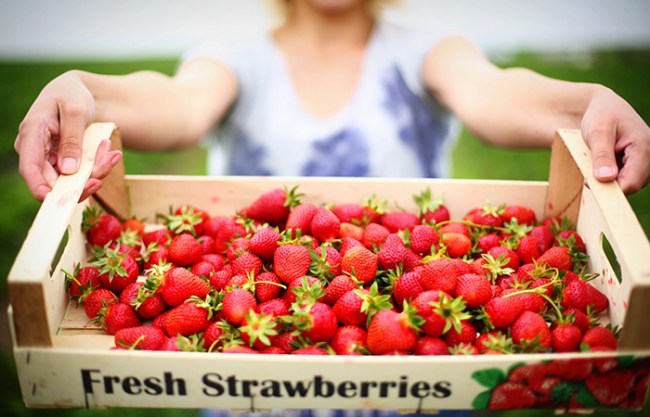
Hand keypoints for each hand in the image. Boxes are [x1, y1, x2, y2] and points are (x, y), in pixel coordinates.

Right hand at [14, 71, 122, 201]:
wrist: (76, 91)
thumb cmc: (72, 94)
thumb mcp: (75, 110)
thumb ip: (72, 140)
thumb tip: (67, 170)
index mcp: (31, 134)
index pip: (29, 169)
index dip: (40, 189)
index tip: (59, 201)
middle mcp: (36, 151)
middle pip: (55, 181)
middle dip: (85, 179)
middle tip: (109, 161)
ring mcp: (49, 159)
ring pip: (71, 181)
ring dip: (96, 170)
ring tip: (112, 152)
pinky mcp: (62, 163)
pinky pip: (81, 174)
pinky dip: (98, 166)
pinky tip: (109, 151)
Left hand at [580, 86, 649, 193]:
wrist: (606, 106)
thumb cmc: (601, 115)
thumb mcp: (597, 133)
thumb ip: (602, 155)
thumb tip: (606, 178)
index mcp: (643, 146)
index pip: (631, 182)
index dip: (610, 189)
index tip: (589, 184)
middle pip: (632, 186)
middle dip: (610, 185)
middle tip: (591, 172)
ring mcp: (648, 160)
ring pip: (630, 184)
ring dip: (612, 181)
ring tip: (599, 163)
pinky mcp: (641, 163)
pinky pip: (629, 179)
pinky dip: (615, 177)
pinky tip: (605, 165)